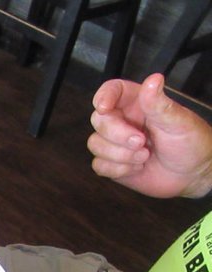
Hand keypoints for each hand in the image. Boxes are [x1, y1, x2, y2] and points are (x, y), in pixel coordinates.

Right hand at [87, 73, 211, 197]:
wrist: (193, 174)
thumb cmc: (191, 143)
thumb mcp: (178, 121)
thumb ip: (159, 103)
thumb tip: (153, 79)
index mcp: (138, 103)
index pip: (112, 90)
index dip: (104, 96)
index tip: (104, 108)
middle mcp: (123, 121)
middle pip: (99, 120)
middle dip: (117, 135)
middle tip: (141, 142)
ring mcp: (116, 143)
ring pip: (95, 144)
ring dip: (120, 155)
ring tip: (144, 157)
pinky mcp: (113, 164)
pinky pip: (99, 165)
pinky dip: (117, 169)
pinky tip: (137, 168)